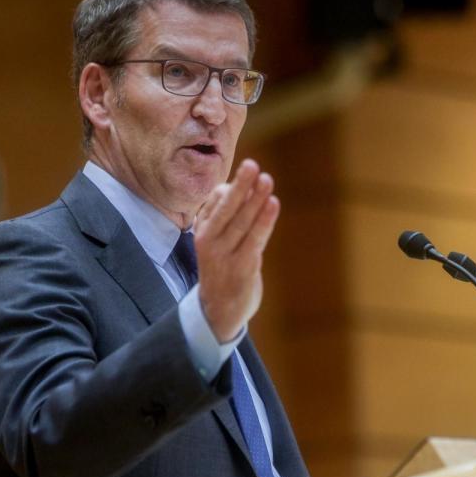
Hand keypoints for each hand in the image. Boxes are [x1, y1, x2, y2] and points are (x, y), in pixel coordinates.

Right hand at [194, 159, 279, 342]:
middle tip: (252, 164)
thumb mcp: (216, 241)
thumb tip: (237, 187)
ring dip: (256, 199)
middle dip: (240, 186)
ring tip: (266, 179)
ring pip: (243, 222)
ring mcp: (226, 256)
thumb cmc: (222, 268)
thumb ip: (227, 216)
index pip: (215, 203)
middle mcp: (210, 242)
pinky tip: (273, 204)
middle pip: (227, 209)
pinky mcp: (243, 268)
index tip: (248, 171)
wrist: (218, 311)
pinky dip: (265, 220)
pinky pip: (256, 239)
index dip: (231, 188)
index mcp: (202, 231)